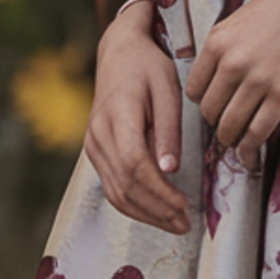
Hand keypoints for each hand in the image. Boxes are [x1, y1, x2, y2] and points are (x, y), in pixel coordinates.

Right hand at [84, 0, 190, 235]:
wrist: (118, 53)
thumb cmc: (148, 67)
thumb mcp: (167, 88)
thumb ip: (169, 130)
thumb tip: (170, 170)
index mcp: (118, 115)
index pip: (135, 164)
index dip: (160, 191)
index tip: (185, 205)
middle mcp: (99, 134)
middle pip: (125, 185)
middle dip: (156, 210)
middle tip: (185, 224)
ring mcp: (93, 145)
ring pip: (115, 192)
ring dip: (145, 214)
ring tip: (174, 225)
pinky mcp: (95, 151)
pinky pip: (111, 186)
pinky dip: (133, 205)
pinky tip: (155, 212)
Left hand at [185, 0, 279, 169]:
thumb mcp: (244, 16)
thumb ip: (227, 44)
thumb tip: (218, 73)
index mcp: (218, 40)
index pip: (194, 89)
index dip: (204, 103)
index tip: (215, 108)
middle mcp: (232, 61)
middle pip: (209, 111)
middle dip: (216, 124)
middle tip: (227, 127)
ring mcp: (258, 78)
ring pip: (230, 126)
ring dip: (231, 140)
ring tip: (238, 145)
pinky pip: (258, 131)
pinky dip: (250, 149)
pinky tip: (251, 156)